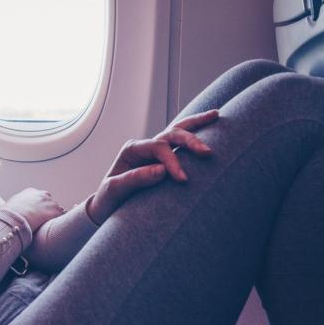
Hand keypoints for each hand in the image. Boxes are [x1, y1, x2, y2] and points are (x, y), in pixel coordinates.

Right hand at [4, 187, 65, 232]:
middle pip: (49, 202)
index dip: (38, 207)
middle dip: (48, 210)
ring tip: (50, 227)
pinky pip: (62, 216)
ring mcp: (50, 202)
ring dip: (54, 216)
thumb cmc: (8, 215)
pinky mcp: (56, 210)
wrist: (16, 217)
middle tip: (43, 221)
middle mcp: (41, 194)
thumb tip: (4, 215)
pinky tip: (56, 228)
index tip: (36, 214)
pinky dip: (60, 221)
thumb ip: (12, 208)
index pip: (38, 197)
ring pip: (56, 209)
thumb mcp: (8, 207)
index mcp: (30, 192)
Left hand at [86, 109, 218, 224]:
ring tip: (216, 115)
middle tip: (207, 152)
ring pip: (178, 131)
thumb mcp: (115, 190)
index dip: (172, 161)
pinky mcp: (165, 161)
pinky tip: (212, 125)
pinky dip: (197, 133)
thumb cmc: (109, 199)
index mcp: (132, 149)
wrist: (107, 209)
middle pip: (171, 134)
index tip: (183, 179)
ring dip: (197, 124)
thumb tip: (162, 171)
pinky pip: (182, 145)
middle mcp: (145, 147)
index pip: (158, 147)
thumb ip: (135, 179)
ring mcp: (156, 152)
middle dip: (190, 141)